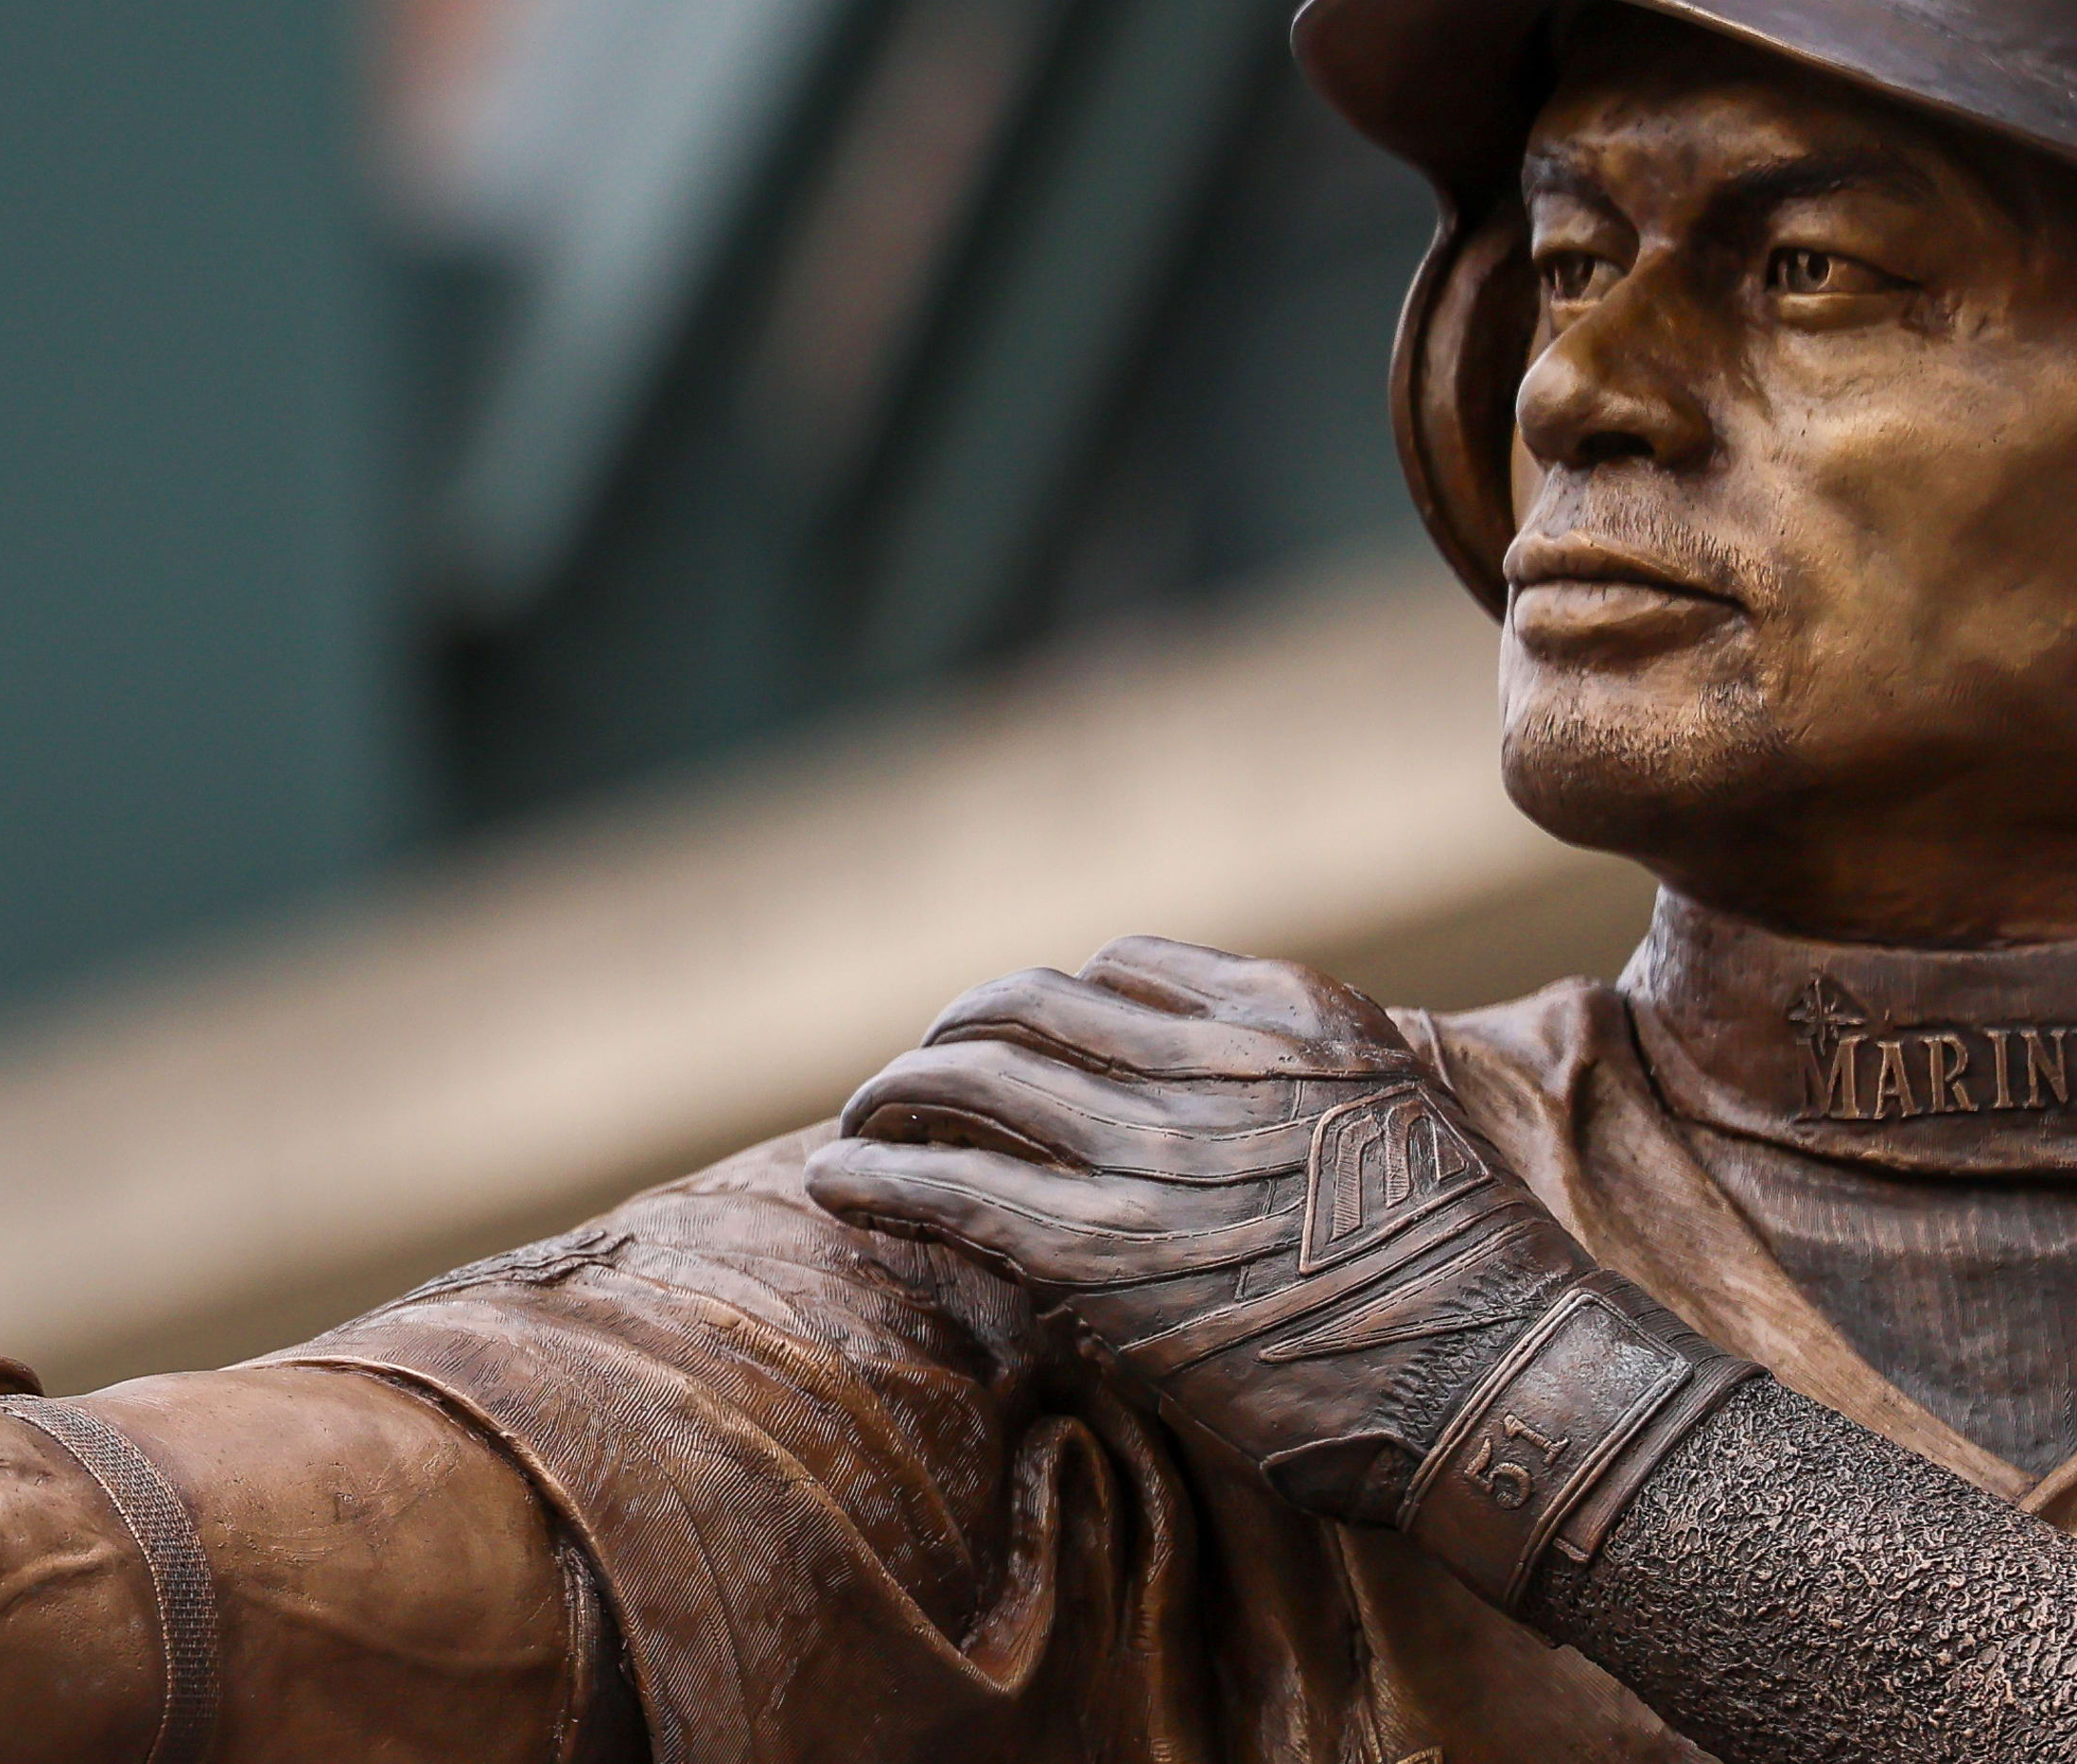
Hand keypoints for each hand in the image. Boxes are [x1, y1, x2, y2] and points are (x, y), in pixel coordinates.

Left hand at [804, 938, 1748, 1609]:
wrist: (1514, 1384)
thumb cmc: (1473, 1282)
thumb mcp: (1398, 1115)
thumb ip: (1293, 1080)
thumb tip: (1185, 1083)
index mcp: (1287, 1012)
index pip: (1124, 967)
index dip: (1055, 1005)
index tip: (1023, 1041)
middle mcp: (1206, 1060)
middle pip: (1023, 1003)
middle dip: (955, 1034)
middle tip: (918, 1079)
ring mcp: (1149, 1151)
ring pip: (968, 1077)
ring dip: (895, 1097)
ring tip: (862, 1127)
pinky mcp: (1100, 1254)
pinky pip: (947, 1187)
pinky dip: (873, 1176)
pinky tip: (836, 1187)